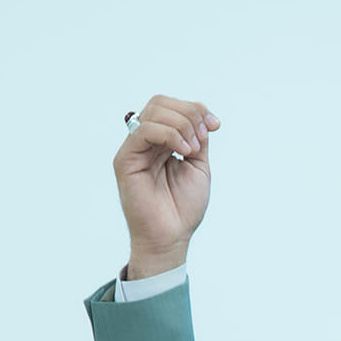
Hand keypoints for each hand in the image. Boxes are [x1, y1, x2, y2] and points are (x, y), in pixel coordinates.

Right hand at [111, 95, 220, 277]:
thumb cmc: (183, 208)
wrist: (171, 236)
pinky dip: (169, 134)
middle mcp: (145, 142)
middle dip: (189, 113)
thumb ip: (198, 139)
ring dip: (182, 124)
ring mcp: (134, 149)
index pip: (172, 107)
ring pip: (154, 112)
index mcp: (161, 142)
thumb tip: (202, 117)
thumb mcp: (199, 166)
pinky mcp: (125, 160)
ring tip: (192, 149)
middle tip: (203, 137)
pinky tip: (183, 151)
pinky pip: (145, 131)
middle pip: (161, 103)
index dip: (195, 109)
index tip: (215, 126)